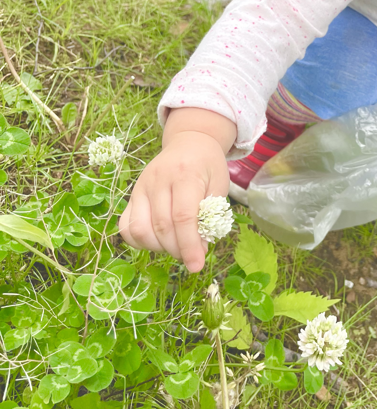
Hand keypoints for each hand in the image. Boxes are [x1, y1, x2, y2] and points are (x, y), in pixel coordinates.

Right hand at [119, 108, 236, 272]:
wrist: (189, 143)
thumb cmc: (208, 167)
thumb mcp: (219, 187)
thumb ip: (209, 217)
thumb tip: (197, 250)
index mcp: (185, 175)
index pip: (183, 217)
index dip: (189, 245)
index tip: (196, 266)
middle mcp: (158, 180)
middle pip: (162, 226)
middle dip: (177, 250)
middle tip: (191, 255)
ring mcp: (141, 187)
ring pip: (140, 229)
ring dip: (159, 248)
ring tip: (176, 246)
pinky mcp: (131, 195)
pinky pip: (126, 226)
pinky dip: (140, 242)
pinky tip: (158, 241)